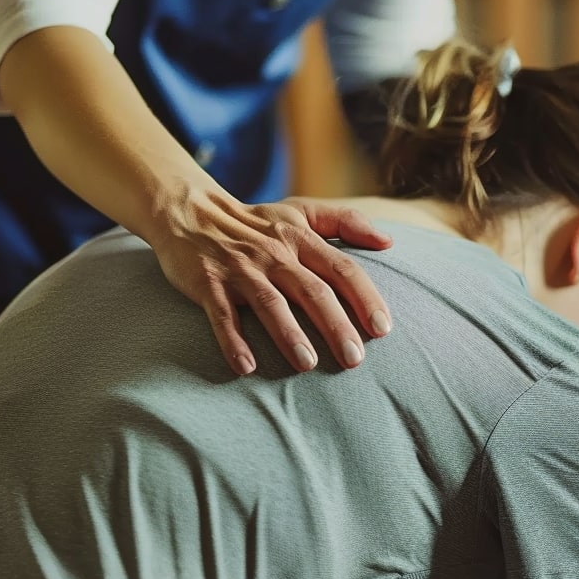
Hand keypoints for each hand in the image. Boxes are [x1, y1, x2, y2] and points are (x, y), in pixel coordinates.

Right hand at [148, 191, 393, 374]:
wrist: (188, 210)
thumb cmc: (254, 221)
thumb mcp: (300, 210)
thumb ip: (345, 222)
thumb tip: (390, 243)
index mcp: (300, 238)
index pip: (341, 268)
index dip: (365, 297)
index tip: (383, 329)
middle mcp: (273, 252)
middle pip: (312, 290)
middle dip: (336, 325)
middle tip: (354, 359)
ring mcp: (240, 268)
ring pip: (270, 303)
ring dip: (289, 334)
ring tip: (307, 364)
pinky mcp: (208, 282)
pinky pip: (222, 314)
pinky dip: (233, 340)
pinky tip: (245, 367)